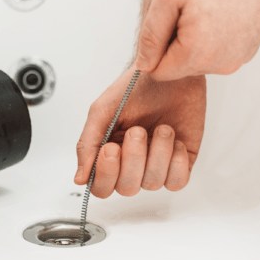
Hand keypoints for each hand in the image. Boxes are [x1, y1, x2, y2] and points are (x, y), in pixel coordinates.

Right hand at [74, 66, 205, 197]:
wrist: (169, 71)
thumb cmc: (135, 87)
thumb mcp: (101, 112)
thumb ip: (87, 145)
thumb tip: (80, 179)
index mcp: (108, 154)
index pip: (101, 187)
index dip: (106, 174)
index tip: (111, 148)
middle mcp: (131, 164)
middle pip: (126, 188)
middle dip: (133, 159)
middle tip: (137, 131)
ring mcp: (156, 164)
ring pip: (152, 183)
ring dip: (157, 153)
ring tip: (161, 128)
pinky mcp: (180, 162)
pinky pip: (177, 182)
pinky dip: (175, 162)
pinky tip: (174, 140)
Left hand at [135, 0, 259, 80]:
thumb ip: (150, 35)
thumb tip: (144, 64)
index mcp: (197, 54)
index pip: (158, 73)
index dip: (156, 50)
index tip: (167, 27)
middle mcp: (218, 65)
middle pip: (177, 69)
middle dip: (174, 46)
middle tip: (187, 18)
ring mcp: (233, 62)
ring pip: (195, 63)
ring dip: (192, 43)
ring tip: (204, 17)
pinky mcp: (244, 55)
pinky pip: (214, 56)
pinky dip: (210, 41)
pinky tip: (217, 21)